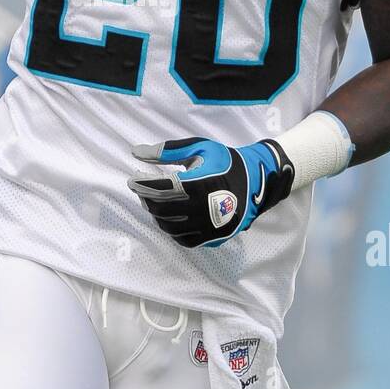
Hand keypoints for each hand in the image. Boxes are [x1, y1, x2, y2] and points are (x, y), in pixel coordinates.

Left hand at [127, 135, 293, 247]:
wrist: (256, 180)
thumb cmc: (225, 161)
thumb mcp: (199, 148)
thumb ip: (167, 151)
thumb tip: (136, 152)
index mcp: (200, 183)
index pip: (160, 189)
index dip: (142, 185)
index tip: (133, 180)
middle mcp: (205, 209)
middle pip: (162, 209)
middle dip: (147, 199)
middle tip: (143, 191)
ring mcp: (210, 227)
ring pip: (170, 227)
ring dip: (157, 215)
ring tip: (156, 203)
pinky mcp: (215, 238)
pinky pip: (184, 240)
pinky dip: (173, 230)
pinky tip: (170, 218)